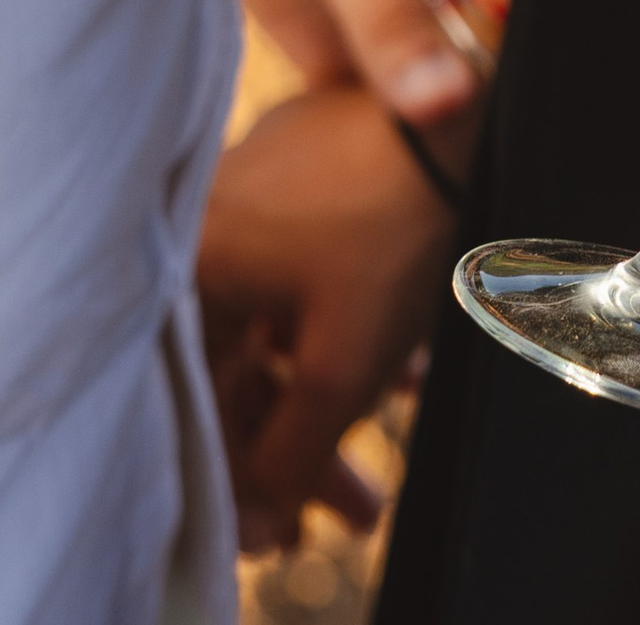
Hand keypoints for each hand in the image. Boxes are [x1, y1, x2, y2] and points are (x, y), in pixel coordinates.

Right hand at [197, 82, 458, 554]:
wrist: (452, 109)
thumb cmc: (386, 226)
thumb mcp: (338, 366)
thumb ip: (287, 456)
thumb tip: (254, 524)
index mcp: (186, 265)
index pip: (187, 401)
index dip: (233, 479)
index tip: (275, 531)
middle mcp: (197, 227)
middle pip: (231, 369)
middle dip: (292, 452)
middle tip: (342, 509)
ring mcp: (245, 197)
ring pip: (269, 327)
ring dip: (324, 401)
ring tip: (378, 462)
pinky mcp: (291, 178)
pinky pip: (295, 279)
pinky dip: (334, 334)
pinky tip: (397, 375)